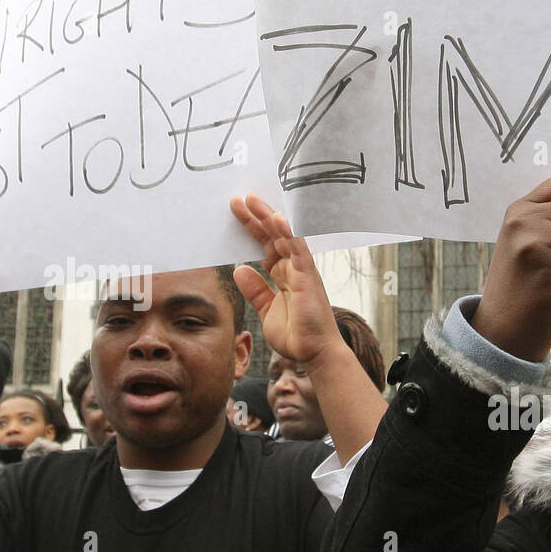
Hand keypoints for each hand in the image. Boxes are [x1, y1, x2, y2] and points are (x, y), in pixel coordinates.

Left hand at [229, 194, 343, 368]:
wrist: (313, 353)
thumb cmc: (296, 335)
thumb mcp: (266, 310)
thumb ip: (255, 290)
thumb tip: (239, 269)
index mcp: (284, 275)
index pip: (265, 246)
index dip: (251, 229)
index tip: (236, 212)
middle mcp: (293, 269)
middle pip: (272, 237)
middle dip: (255, 218)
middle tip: (238, 198)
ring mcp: (302, 271)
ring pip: (284, 237)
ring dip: (268, 218)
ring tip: (251, 200)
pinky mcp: (308, 277)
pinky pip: (298, 249)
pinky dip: (288, 233)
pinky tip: (276, 218)